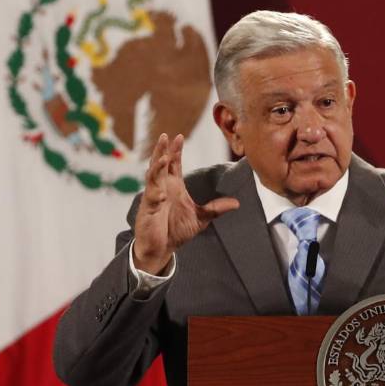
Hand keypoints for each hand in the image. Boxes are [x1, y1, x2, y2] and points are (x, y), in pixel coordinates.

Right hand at [132, 133, 239, 273]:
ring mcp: (153, 197)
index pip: (174, 164)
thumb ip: (216, 209)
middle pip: (160, 164)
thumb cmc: (175, 231)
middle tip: (164, 137)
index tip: (179, 136)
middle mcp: (162, 188)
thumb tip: (236, 203)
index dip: (175, 150)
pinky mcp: (148, 210)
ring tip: (163, 157)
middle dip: (162, 150)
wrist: (161, 249)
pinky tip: (160, 192)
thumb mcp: (200, 218)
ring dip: (156, 167)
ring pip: (152, 177)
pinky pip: (151, 198)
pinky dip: (155, 193)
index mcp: (174, 186)